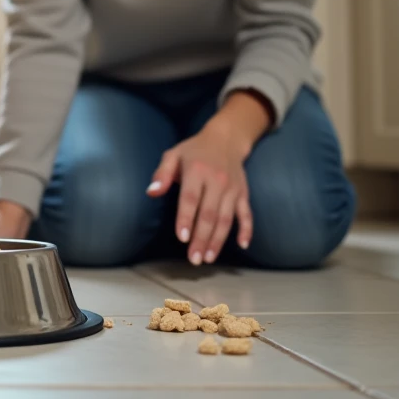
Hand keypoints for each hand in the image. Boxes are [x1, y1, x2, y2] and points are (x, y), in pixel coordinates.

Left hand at [147, 91, 269, 264]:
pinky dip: (247, 230)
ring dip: (218, 240)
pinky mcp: (243, 194)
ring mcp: (233, 189)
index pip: (190, 198)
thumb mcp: (173, 155)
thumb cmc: (193, 151)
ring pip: (226, 218)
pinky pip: (247, 214)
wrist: (226, 139)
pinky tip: (243, 245)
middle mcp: (217, 181)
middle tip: (194, 259)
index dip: (186, 218)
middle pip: (209, 214)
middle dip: (201, 238)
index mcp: (197, 171)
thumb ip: (162, 174)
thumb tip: (151, 192)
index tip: (182, 238)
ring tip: (209, 258)